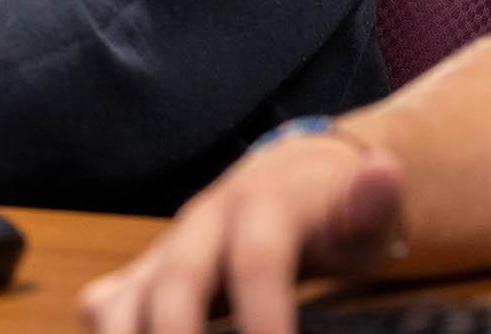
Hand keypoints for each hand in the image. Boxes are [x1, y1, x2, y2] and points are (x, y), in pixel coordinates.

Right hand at [77, 132, 407, 333]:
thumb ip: (372, 204)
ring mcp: (163, 253)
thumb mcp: (364, 214)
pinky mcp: (142, 277)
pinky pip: (104, 306)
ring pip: (120, 300)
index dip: (266, 319)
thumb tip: (385, 171)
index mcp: (256, 205)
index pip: (256, 262)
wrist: (285, 180)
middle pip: (173, 288)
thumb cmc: (330, 216)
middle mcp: (198, 226)